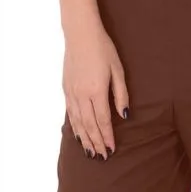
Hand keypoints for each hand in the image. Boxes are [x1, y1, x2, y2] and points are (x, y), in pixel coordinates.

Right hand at [62, 21, 129, 160]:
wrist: (80, 34)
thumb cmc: (103, 48)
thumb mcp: (117, 69)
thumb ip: (121, 93)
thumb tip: (124, 115)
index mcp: (96, 90)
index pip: (102, 121)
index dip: (107, 137)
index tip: (112, 149)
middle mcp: (82, 95)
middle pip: (89, 125)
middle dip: (96, 143)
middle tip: (102, 157)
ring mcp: (71, 92)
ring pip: (78, 122)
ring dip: (85, 139)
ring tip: (91, 152)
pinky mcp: (66, 89)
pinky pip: (70, 113)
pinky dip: (75, 127)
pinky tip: (79, 134)